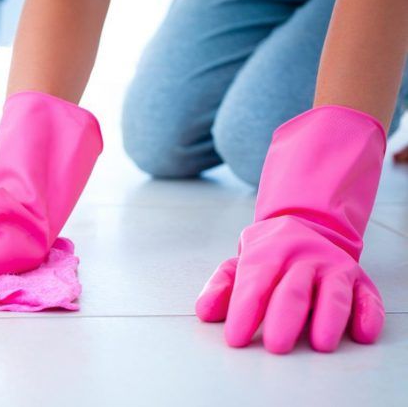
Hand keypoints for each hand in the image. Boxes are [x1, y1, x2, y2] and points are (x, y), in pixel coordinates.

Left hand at [196, 105, 386, 353]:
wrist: (306, 225)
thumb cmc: (266, 256)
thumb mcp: (238, 264)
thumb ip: (220, 287)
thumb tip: (204, 312)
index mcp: (270, 254)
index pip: (255, 284)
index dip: (245, 312)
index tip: (236, 340)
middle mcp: (304, 259)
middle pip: (294, 290)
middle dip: (285, 319)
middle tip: (276, 346)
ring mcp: (334, 269)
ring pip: (334, 293)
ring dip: (329, 318)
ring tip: (321, 344)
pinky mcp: (360, 281)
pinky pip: (368, 297)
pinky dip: (368, 315)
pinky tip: (362, 334)